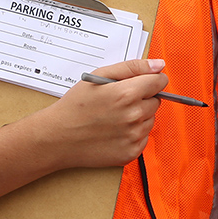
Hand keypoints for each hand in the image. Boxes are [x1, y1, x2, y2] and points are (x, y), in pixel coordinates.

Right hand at [33, 58, 166, 169]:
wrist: (58, 138)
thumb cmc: (76, 105)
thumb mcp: (99, 76)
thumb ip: (132, 67)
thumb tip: (159, 65)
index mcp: (127, 93)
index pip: (159, 82)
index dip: (150, 80)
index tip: (139, 84)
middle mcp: (134, 116)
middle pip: (156, 101)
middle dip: (142, 99)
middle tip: (118, 102)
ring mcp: (134, 136)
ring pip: (150, 120)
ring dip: (138, 117)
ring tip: (114, 118)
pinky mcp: (131, 152)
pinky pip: (144, 138)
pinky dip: (133, 134)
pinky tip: (114, 132)